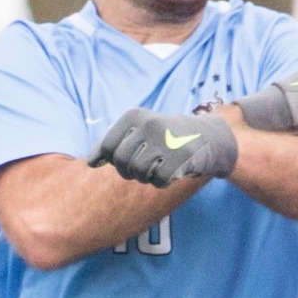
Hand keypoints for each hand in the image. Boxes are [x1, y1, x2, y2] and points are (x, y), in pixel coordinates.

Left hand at [87, 107, 236, 187]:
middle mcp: (149, 124)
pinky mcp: (182, 156)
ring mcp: (166, 139)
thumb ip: (112, 145)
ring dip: (146, 177)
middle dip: (130, 171)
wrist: (208, 135)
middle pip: (122, 162)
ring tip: (158, 167)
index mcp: (134, 116)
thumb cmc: (165, 137)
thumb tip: (89, 162)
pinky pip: (158, 181)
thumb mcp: (137, 132)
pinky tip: (171, 171)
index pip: (108, 147)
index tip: (126, 160)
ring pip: (139, 173)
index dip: (113, 161)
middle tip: (144, 167)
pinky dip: (162, 182)